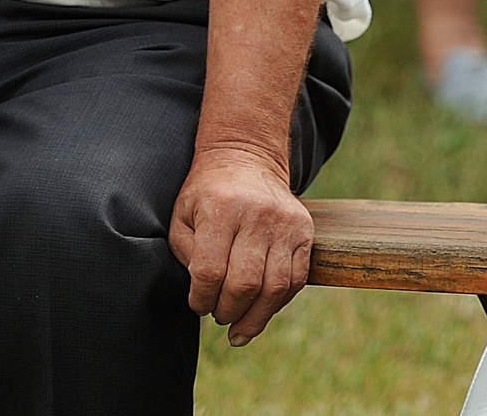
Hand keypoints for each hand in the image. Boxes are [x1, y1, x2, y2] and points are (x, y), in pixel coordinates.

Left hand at [168, 147, 313, 346]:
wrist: (247, 159)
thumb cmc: (206, 195)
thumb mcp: (182, 217)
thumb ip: (188, 256)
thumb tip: (205, 295)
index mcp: (221, 209)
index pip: (210, 272)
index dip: (200, 300)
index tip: (197, 304)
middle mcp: (258, 214)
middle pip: (245, 284)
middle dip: (227, 311)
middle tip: (218, 314)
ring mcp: (286, 223)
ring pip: (275, 287)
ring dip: (255, 317)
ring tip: (239, 328)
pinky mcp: (304, 231)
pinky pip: (296, 279)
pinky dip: (278, 303)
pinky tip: (261, 311)